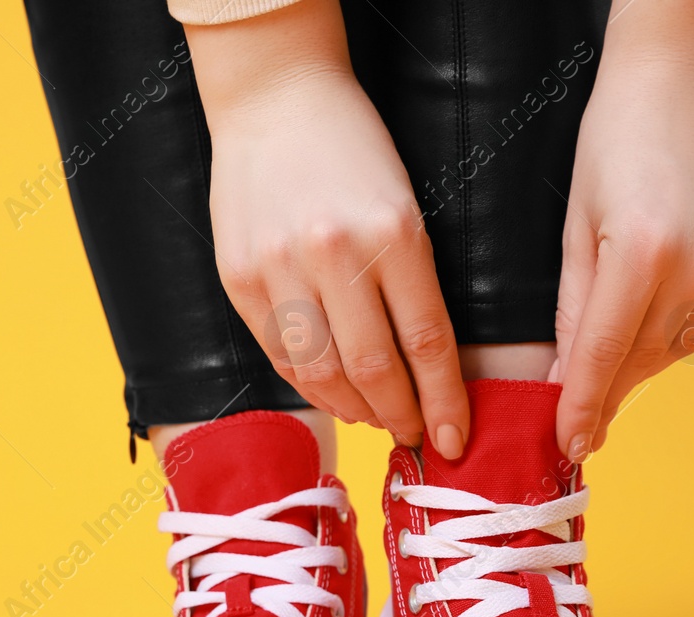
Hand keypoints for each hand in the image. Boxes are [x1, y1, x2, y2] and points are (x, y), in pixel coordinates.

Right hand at [187, 5, 466, 457]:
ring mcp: (279, 268)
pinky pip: (278, 352)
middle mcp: (333, 253)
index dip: (442, 401)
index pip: (426, 340)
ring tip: (375, 419)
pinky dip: (308, 385)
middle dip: (400, 414)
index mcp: (392, 232)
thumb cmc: (352, 151)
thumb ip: (410, 282)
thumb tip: (422, 368)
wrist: (276, 101)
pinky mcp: (240, 278)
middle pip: (374, 366)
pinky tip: (330, 393)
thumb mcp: (404, 204)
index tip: (453, 438)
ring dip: (354, 409)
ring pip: (321, 371)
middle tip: (414, 437)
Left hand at [554, 34, 693, 458]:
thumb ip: (575, 310)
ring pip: (689, 341)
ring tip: (626, 331)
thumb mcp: (575, 226)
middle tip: (585, 409)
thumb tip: (569, 382)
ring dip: (651, 350)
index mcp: (639, 251)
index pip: (605, 356)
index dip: (583, 408)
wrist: (689, 74)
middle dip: (611, 384)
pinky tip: (674, 292)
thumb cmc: (616, 140)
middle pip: (647, 356)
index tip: (571, 445)